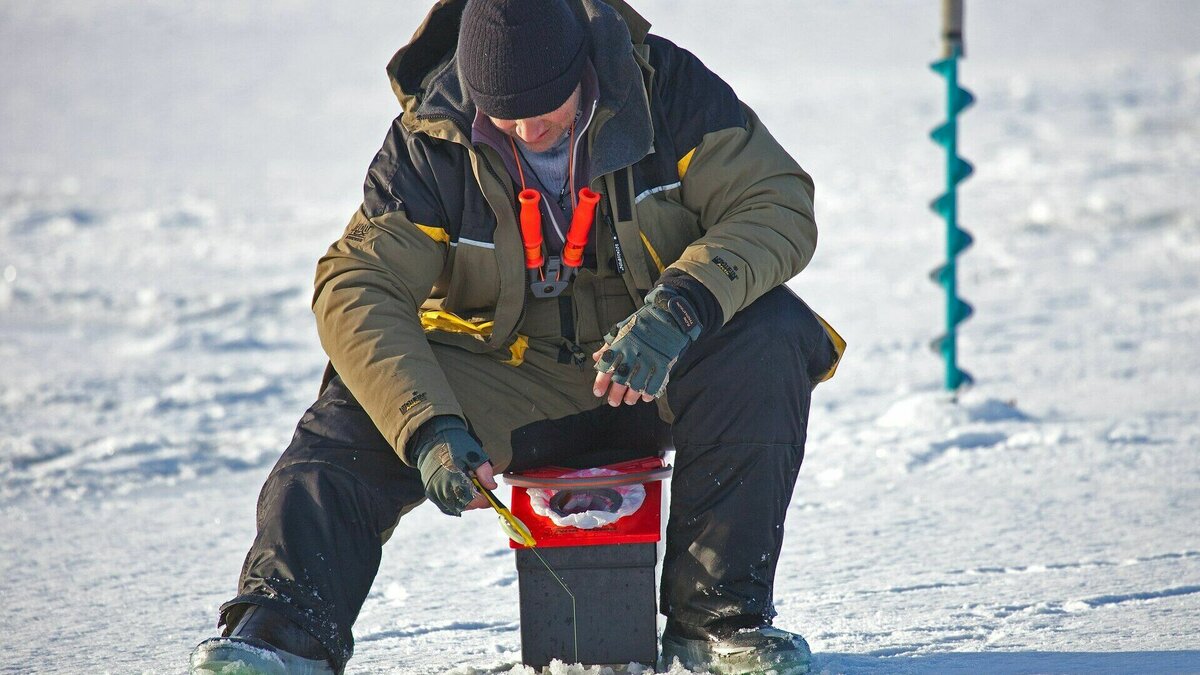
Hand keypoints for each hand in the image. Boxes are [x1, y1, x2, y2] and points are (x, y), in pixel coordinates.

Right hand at [410, 416, 496, 515]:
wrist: (433, 439)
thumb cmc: (456, 445)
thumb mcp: (474, 454)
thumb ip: (484, 472)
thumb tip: (492, 487)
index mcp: (455, 479)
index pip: (473, 500)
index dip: (484, 501)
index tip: (491, 497)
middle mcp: (442, 488)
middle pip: (465, 506)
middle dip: (476, 501)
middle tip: (481, 491)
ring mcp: (435, 492)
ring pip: (455, 507)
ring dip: (465, 502)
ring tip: (469, 487)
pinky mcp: (430, 492)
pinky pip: (445, 505)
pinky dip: (455, 502)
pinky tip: (460, 491)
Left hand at [593, 286, 701, 406]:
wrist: (668, 314)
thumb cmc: (643, 322)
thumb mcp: (622, 329)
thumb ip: (609, 345)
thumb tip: (596, 358)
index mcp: (621, 344)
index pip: (607, 365)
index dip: (601, 381)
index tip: (598, 392)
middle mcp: (633, 353)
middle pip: (621, 379)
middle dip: (615, 393)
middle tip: (613, 402)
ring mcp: (649, 358)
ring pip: (637, 384)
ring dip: (631, 396)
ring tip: (628, 401)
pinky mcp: (663, 362)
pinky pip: (655, 382)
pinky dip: (649, 392)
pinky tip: (645, 397)